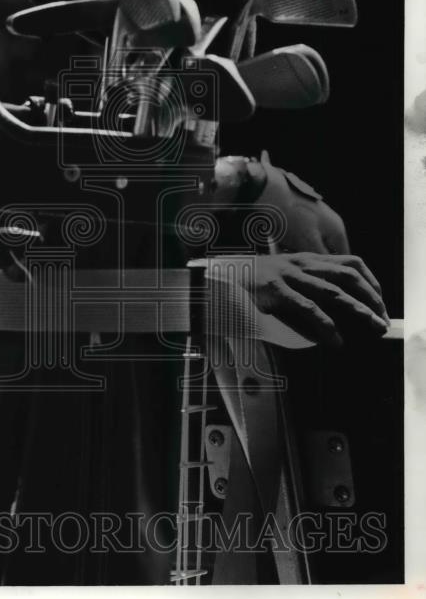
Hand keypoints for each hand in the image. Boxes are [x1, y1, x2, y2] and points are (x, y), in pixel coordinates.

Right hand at [250, 252, 389, 346]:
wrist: (215, 274)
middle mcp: (301, 263)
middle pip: (348, 276)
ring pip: (334, 291)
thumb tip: (329, 309)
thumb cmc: (249, 280)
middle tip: (382, 320)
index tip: (380, 302)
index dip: (371, 282)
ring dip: (359, 310)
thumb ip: (303, 283)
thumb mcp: (280, 274)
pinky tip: (335, 339)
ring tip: (372, 327)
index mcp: (305, 259)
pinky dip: (326, 325)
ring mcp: (288, 275)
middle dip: (372, 298)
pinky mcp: (274, 290)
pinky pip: (308, 307)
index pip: (349, 263)